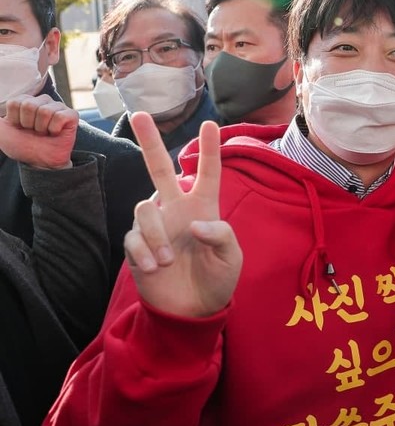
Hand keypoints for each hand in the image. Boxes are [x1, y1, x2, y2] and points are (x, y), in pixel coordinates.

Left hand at [0, 94, 77, 168]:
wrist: (40, 161)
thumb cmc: (21, 146)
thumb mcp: (0, 132)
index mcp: (25, 101)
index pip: (16, 102)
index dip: (15, 119)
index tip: (20, 127)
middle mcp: (42, 101)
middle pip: (30, 105)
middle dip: (29, 124)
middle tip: (34, 131)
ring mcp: (58, 106)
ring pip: (45, 110)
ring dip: (41, 128)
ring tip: (44, 133)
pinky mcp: (71, 115)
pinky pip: (60, 116)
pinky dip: (54, 129)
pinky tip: (55, 133)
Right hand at [124, 112, 241, 317]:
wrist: (194, 310)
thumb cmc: (218, 279)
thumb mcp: (231, 258)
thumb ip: (221, 236)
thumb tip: (195, 224)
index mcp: (205, 207)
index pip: (207, 173)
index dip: (209, 150)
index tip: (209, 125)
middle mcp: (177, 209)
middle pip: (158, 168)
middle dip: (149, 141)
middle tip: (139, 114)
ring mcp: (155, 226)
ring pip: (145, 208)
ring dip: (156, 234)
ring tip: (169, 260)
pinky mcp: (137, 245)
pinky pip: (133, 237)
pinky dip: (144, 252)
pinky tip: (155, 268)